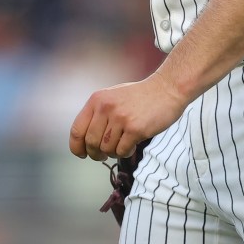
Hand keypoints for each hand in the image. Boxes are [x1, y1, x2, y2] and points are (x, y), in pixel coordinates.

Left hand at [69, 70, 186, 160]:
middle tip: (103, 155)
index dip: (76, 147)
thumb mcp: (114, 97)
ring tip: (123, 143)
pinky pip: (122, 151)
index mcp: (97, 100)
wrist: (168, 89)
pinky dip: (126, 152)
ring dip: (114, 152)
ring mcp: (121, 118)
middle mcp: (106, 108)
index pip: (77, 129)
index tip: (82, 153)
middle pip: (91, 143)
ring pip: (106, 149)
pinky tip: (132, 144)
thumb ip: (99, 114)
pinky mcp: (135, 129)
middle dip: (96, 154)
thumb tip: (86, 141)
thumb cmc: (141, 96)